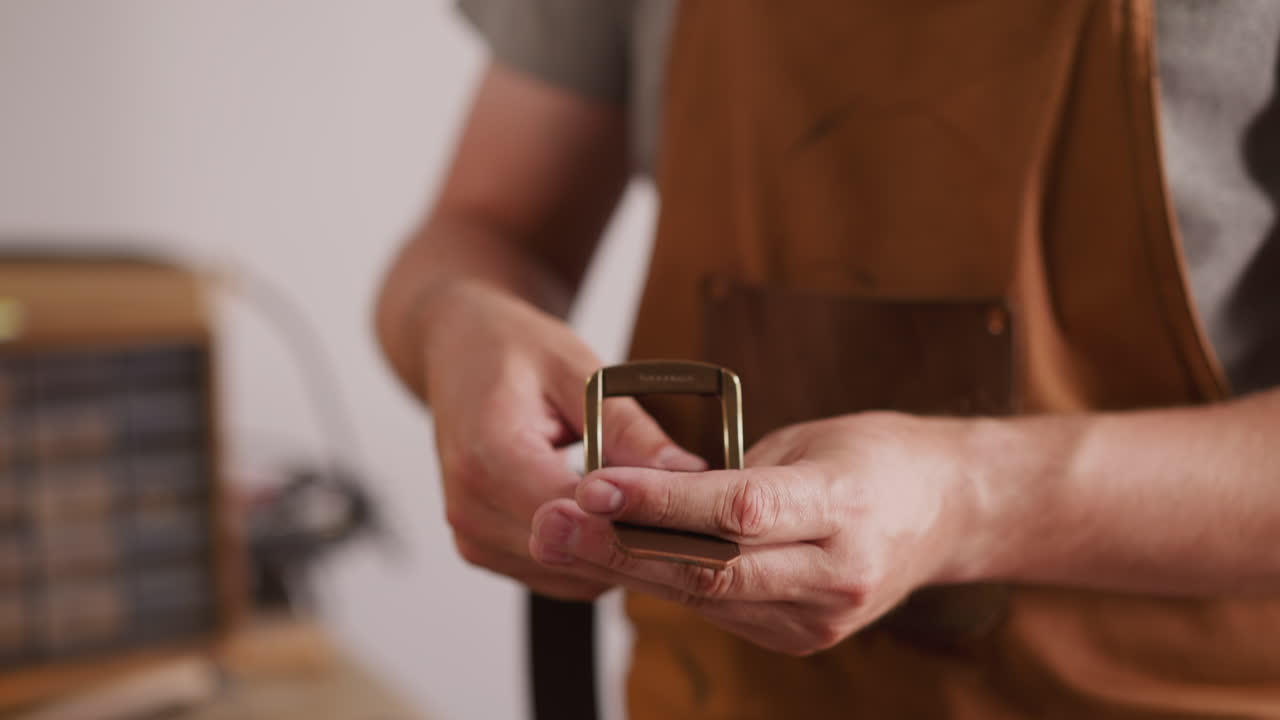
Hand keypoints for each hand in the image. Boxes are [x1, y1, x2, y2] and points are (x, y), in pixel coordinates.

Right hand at [422, 282, 704, 599]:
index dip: (639, 521)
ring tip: (661, 515)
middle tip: (697, 520)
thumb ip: (628, 429)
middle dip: (638, 542)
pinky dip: (595, 557)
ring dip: (619, 555)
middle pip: (574, 554)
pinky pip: (557, 574)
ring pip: (571, 575)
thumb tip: (691, 474)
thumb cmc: (513, 351)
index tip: (696, 513)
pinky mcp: (483, 547)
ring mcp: (472, 535)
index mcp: (488, 456)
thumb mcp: (578, 370)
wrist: (457, 352)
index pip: (575, 516)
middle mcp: (471, 508)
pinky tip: (622, 522)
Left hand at [528, 412, 987, 652]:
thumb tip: (648, 490)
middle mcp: (836, 574)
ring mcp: (822, 619)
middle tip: (552, 522)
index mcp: (845, 505)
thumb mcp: (811, 438)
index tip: (594, 485)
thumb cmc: (878, 458)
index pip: (738, 511)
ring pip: (705, 597)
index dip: (661, 502)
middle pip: (711, 568)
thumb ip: (735, 472)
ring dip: (630, 568)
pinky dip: (670, 583)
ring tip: (563, 536)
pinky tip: (620, 557)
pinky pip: (720, 610)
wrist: (948, 513)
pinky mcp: (806, 640)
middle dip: (621, 546)